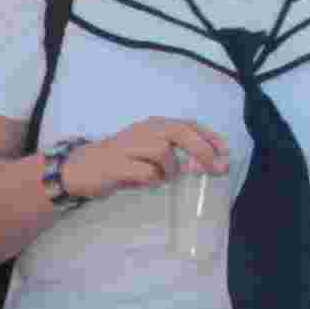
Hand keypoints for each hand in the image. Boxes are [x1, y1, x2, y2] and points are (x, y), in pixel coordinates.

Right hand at [64, 116, 226, 198]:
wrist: (83, 167)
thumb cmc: (122, 160)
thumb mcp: (151, 151)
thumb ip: (176, 153)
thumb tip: (208, 164)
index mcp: (155, 125)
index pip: (189, 125)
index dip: (211, 138)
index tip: (226, 154)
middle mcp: (144, 130)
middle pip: (180, 132)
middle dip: (202, 150)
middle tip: (215, 169)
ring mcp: (129, 145)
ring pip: (163, 152)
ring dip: (170, 170)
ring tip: (161, 178)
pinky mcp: (117, 164)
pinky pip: (145, 172)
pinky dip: (152, 180)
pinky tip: (144, 183)